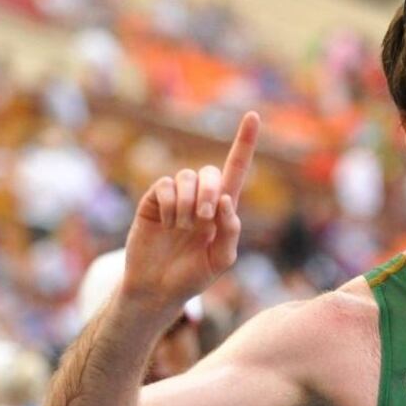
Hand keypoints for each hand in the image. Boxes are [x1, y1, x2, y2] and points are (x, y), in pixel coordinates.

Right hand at [122, 112, 259, 312]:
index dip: (245, 143)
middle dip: (209, 191)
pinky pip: (164, 186)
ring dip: (187, 202)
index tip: (253, 116)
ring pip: (186, 176)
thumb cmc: (193, 276)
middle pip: (211, 172)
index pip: (236, 170)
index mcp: (222, 209)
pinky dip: (168, 203)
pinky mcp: (152, 201)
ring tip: (180, 227)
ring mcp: (176, 199)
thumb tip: (226, 199)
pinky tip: (164, 223)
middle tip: (203, 218)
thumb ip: (230, 230)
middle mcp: (200, 198)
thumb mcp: (221, 260)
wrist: (157, 289)